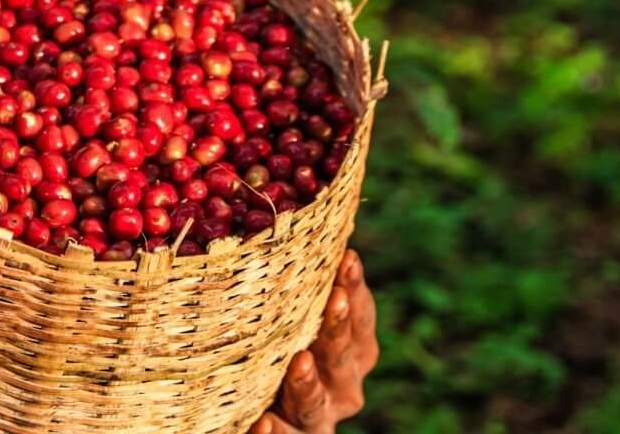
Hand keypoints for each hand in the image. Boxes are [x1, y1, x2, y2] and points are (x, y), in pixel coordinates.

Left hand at [250, 248, 378, 433]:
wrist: (260, 411)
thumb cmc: (280, 339)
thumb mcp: (295, 310)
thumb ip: (303, 278)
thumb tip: (303, 208)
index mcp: (352, 347)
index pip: (360, 314)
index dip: (354, 287)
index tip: (347, 255)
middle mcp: (343, 384)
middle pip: (344, 357)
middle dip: (338, 327)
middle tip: (333, 299)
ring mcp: (319, 418)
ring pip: (316, 404)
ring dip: (309, 383)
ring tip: (298, 363)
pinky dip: (276, 432)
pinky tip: (262, 422)